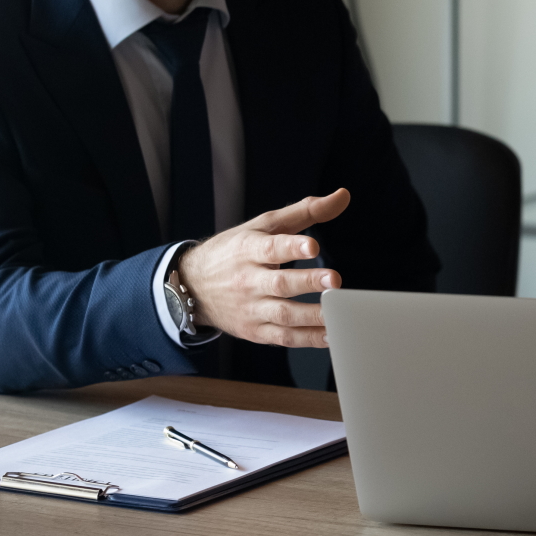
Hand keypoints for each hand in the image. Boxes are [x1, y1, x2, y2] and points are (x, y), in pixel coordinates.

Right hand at [177, 189, 350, 348]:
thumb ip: (305, 211)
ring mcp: (251, 308)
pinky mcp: (254, 331)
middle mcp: (248, 280)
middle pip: (279, 284)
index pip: (270, 248)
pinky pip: (284, 337)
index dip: (292, 247)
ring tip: (338, 313)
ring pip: (283, 315)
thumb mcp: (264, 225)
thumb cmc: (235, 251)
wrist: (193, 285)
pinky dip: (308, 339)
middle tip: (334, 280)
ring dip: (312, 316)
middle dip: (307, 282)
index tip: (313, 246)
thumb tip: (342, 196)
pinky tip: (330, 335)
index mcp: (248, 250)